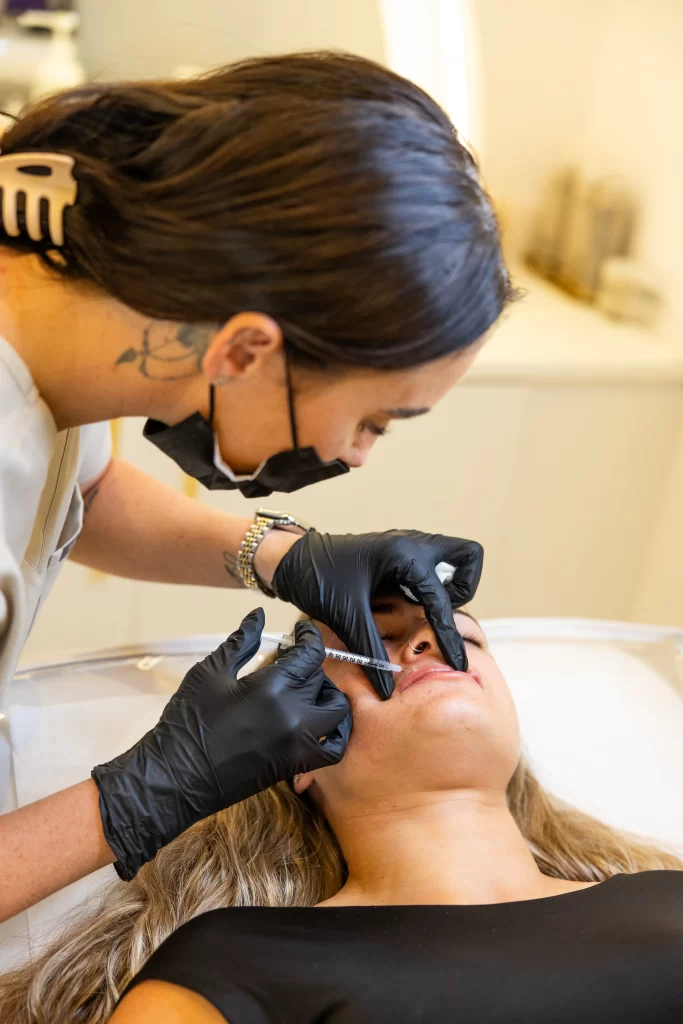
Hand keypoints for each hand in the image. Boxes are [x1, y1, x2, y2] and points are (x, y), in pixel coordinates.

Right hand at [92, 609, 350, 879]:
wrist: (176, 777)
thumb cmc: (188, 721)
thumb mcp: (210, 673)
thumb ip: (241, 642)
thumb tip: (258, 615)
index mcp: (272, 688)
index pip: (310, 654)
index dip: (309, 636)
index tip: (300, 631)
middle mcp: (294, 715)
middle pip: (321, 679)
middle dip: (309, 665)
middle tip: (290, 662)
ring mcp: (298, 743)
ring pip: (337, 711)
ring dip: (328, 695)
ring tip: (305, 690)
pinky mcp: (296, 764)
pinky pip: (333, 748)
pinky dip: (334, 734)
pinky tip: (317, 723)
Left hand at [271, 530, 483, 698]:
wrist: (293, 560)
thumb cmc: (317, 578)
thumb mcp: (347, 617)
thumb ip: (372, 651)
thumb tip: (388, 686)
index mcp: (404, 555)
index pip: (441, 600)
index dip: (450, 636)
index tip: (458, 661)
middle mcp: (412, 543)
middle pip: (467, 555)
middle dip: (465, 586)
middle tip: (441, 611)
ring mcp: (406, 544)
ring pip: (451, 557)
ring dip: (448, 584)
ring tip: (426, 611)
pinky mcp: (397, 553)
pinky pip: (430, 564)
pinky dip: (429, 584)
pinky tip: (408, 607)